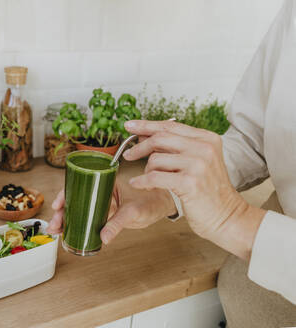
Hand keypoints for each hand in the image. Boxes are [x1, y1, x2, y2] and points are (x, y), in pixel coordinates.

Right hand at [47, 182, 176, 243]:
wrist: (161, 207)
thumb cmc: (151, 201)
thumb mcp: (133, 212)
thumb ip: (118, 224)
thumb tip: (104, 237)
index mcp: (105, 182)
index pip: (79, 185)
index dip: (65, 194)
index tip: (57, 206)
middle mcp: (100, 191)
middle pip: (74, 198)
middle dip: (61, 212)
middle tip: (54, 226)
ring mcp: (100, 203)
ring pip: (77, 209)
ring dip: (65, 219)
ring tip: (56, 231)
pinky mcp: (104, 214)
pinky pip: (86, 218)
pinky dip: (75, 225)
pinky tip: (66, 233)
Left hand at [123, 120, 265, 259]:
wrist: (228, 217)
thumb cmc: (209, 192)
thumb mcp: (198, 162)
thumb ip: (176, 147)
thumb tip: (145, 136)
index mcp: (207, 139)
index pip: (170, 126)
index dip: (146, 125)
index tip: (129, 125)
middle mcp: (204, 148)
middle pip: (160, 138)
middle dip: (139, 146)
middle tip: (128, 155)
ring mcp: (198, 164)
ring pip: (155, 159)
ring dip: (146, 170)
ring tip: (150, 180)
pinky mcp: (189, 182)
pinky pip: (154, 177)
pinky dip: (142, 181)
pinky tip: (138, 184)